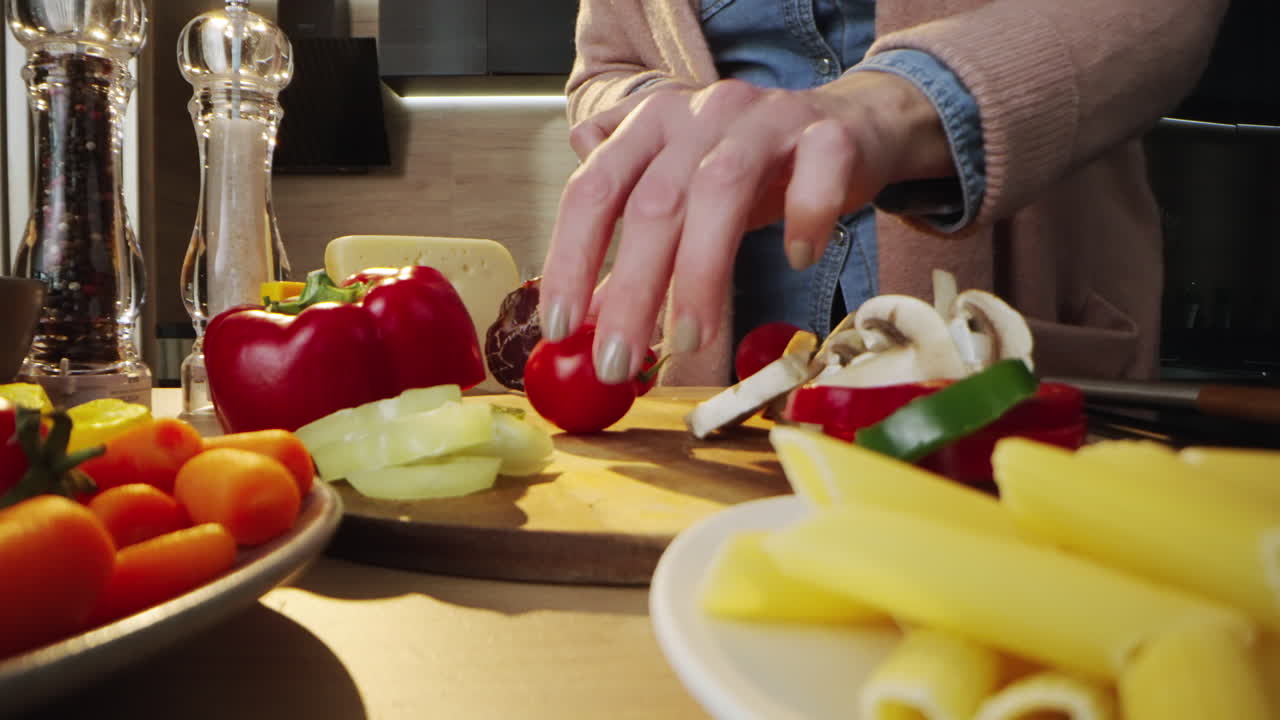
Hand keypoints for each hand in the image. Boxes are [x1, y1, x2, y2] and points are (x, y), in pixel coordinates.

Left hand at [540, 71, 952, 383]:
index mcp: (651, 125)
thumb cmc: (758, 172)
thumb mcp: (685, 200)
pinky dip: (803, 221)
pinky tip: (796, 260)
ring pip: (721, 191)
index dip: (570, 259)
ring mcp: (766, 120)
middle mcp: (701, 114)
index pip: (593, 189)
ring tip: (689, 340)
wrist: (850, 129)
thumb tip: (588, 316)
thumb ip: (634, 247)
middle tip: (618, 361)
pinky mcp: (829, 135)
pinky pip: (815, 177)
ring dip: (700, 275)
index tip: (560, 328)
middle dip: (631, 290)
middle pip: (654, 202)